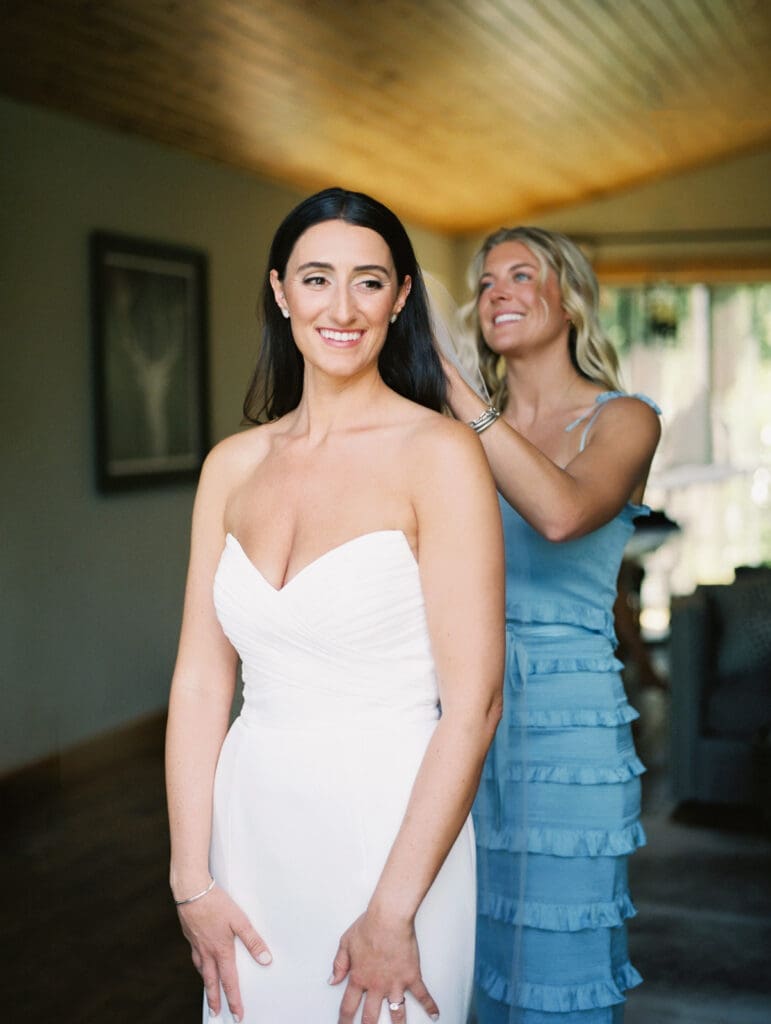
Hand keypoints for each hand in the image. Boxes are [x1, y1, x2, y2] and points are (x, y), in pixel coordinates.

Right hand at [176, 884, 271, 1019]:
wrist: (192, 891)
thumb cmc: (216, 903)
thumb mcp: (240, 920)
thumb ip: (253, 940)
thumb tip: (265, 959)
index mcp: (221, 951)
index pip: (229, 982)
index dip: (234, 1000)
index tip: (237, 1015)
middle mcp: (207, 952)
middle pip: (212, 982)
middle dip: (215, 1000)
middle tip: (216, 1014)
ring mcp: (197, 945)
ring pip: (202, 971)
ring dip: (207, 984)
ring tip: (210, 992)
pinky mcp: (191, 936)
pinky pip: (195, 957)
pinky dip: (199, 966)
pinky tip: (201, 962)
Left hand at [329, 909, 438, 1023]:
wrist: (388, 917)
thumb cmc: (368, 926)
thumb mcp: (345, 943)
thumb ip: (339, 964)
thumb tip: (332, 980)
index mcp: (359, 977)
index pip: (348, 1006)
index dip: (344, 1021)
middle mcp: (377, 985)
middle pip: (370, 1016)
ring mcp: (395, 982)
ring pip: (396, 1012)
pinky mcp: (411, 976)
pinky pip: (422, 994)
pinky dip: (430, 1005)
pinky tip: (434, 1014)